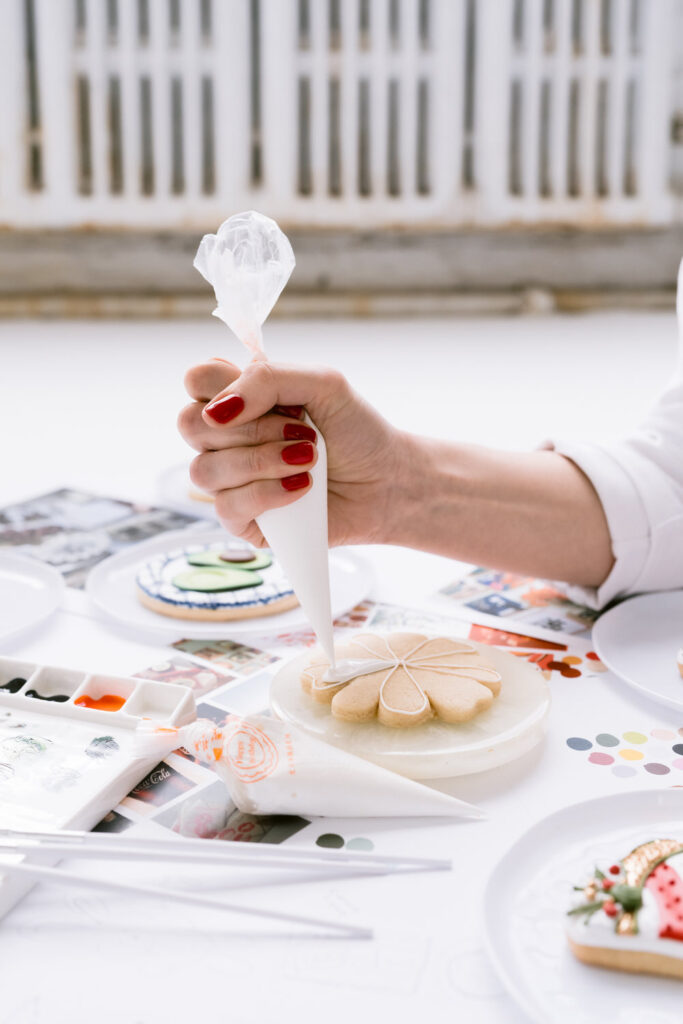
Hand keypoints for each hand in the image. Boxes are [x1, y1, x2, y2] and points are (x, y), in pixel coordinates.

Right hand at [178, 358, 410, 547]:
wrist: (387, 480)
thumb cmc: (355, 431)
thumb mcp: (322, 383)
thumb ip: (267, 378)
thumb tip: (217, 411)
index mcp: (239, 399)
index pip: (195, 380)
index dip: (218, 384)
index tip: (265, 394)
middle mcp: (226, 439)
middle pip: (189, 424)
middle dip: (252, 426)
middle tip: (301, 430)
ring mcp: (230, 481)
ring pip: (204, 470)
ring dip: (263, 461)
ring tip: (308, 460)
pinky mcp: (242, 520)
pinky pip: (226, 507)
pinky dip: (267, 494)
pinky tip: (302, 488)